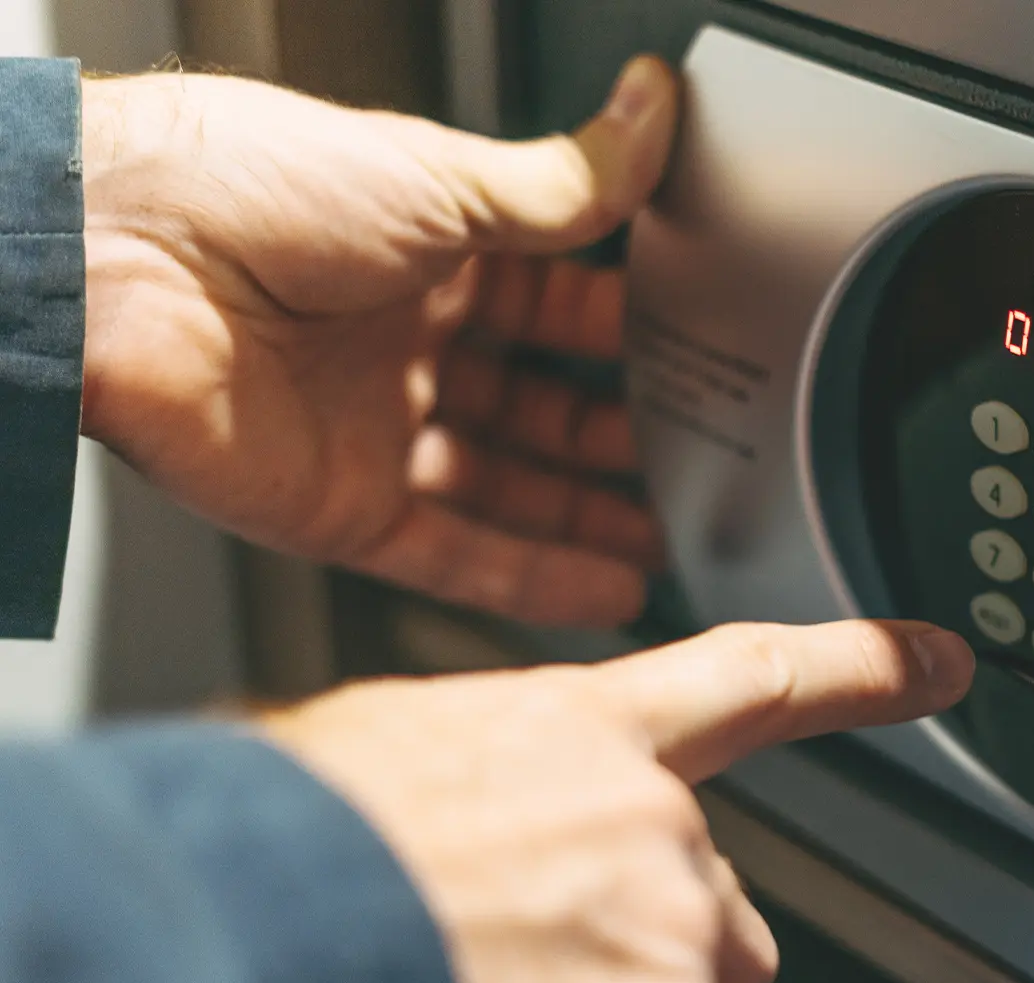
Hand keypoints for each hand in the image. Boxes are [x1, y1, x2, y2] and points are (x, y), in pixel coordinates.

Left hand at [79, 58, 677, 625]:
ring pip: (505, 491)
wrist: (112, 260)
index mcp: (425, 252)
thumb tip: (651, 118)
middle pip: (535, 404)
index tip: (697, 349)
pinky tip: (608, 590)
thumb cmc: (245, 188)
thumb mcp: (441, 178)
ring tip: (673, 539)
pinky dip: (535, 579)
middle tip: (699, 456)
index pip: (553, 302)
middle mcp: (397, 343)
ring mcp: (370, 431)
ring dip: (589, 518)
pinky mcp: (340, 510)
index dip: (624, 329)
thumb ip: (567, 184)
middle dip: (617, 433)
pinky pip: (456, 556)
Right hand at [262, 619, 976, 982]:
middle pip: (718, 909)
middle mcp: (658, 827)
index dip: (866, 667)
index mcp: (586, 734)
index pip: (758, 681)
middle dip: (652, 951)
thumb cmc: (294, 850)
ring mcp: (673, 937)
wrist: (251, 936)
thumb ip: (501, 786)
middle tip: (536, 966)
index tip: (943, 660)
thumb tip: (494, 827)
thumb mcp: (394, 760)